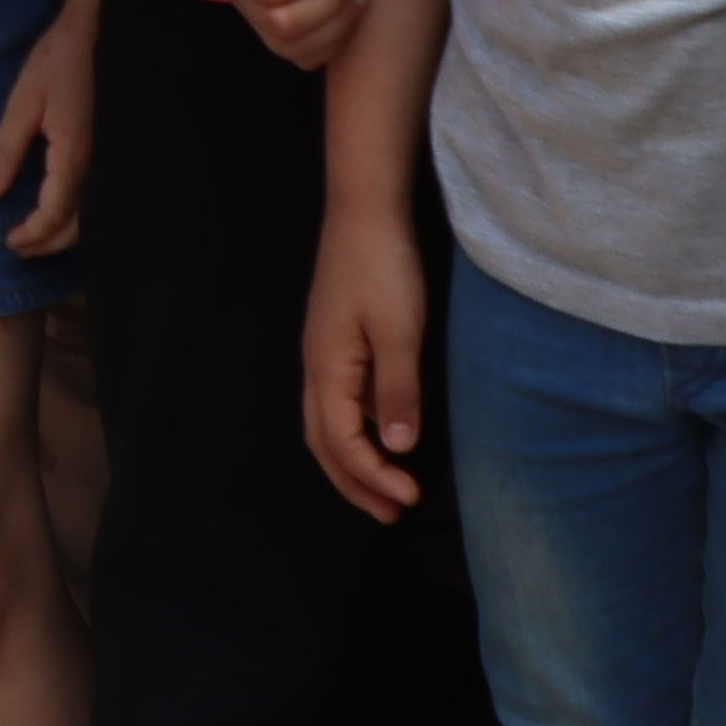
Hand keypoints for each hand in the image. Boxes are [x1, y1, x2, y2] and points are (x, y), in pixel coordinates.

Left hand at [0, 0, 97, 255]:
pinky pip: (101, 194)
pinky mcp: (117, 149)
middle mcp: (100, 164)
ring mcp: (113, 158)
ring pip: (94, 214)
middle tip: (18, 247)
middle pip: (78, 226)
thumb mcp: (22, 103)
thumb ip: (5, 151)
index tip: (8, 242)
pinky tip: (63, 207)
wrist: (100, 29)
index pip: (53, 215)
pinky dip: (82, 212)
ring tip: (36, 234)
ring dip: (66, 232)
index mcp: (74, 155)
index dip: (31, 236)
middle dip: (47, 242)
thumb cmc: (58, 60)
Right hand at [302, 205, 428, 519]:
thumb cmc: (383, 267)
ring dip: (352, 463)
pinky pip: (337, 404)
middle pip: (323, 443)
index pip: (342, 442)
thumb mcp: (399, 331)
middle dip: (354, 483)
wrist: (364, 211)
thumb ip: (397, 391)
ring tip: (383, 488)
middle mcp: (316, 367)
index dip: (373, 476)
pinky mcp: (335, 342)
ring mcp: (322, 354)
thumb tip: (396, 449)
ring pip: (325, 425)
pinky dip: (353, 433)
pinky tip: (379, 436)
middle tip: (390, 514)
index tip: (409, 498)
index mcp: (327, 368)